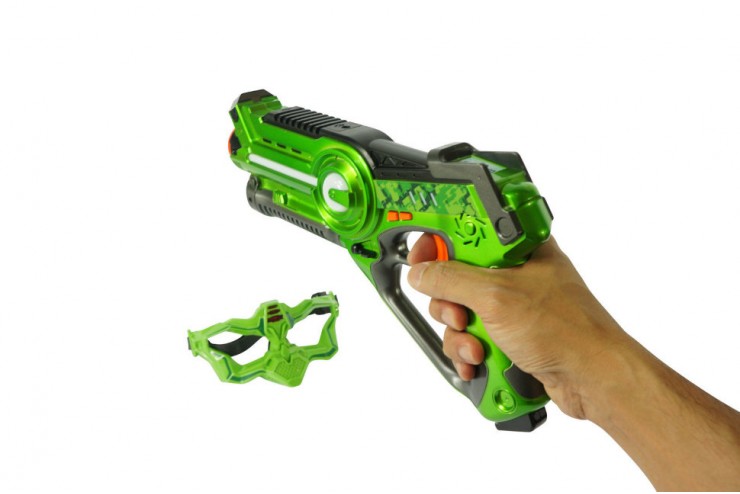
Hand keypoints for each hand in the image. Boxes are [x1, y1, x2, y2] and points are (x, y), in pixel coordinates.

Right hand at [406, 234, 626, 418]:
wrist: (594, 380)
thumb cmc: (567, 330)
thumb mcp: (497, 297)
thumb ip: (451, 280)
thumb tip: (422, 273)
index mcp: (518, 246)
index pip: (466, 229)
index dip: (440, 240)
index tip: (421, 256)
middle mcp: (514, 273)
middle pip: (455, 276)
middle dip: (449, 303)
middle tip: (459, 315)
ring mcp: (511, 306)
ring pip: (460, 312)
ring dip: (461, 336)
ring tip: (479, 349)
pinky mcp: (509, 334)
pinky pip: (472, 338)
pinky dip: (469, 354)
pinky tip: (479, 364)